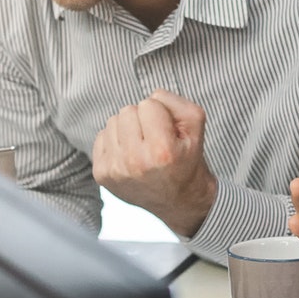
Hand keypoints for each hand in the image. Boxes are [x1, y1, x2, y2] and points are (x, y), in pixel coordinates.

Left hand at [91, 90, 218, 237]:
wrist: (178, 201)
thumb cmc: (187, 159)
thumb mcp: (196, 126)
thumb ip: (176, 102)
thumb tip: (150, 96)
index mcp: (161, 151)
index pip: (148, 103)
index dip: (161, 114)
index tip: (168, 132)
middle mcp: (135, 162)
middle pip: (127, 110)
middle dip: (142, 120)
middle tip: (154, 140)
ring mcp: (115, 170)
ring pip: (113, 121)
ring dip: (128, 129)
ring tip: (142, 147)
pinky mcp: (101, 174)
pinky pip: (101, 136)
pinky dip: (116, 142)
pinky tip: (130, 156)